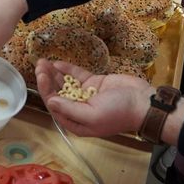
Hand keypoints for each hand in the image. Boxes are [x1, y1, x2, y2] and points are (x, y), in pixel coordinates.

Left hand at [35, 59, 152, 137]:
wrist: (143, 103)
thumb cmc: (119, 113)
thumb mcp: (92, 115)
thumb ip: (69, 109)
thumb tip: (51, 101)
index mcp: (77, 122)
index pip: (55, 106)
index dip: (46, 91)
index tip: (41, 76)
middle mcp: (79, 109)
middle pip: (58, 93)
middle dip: (47, 80)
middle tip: (39, 65)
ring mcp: (86, 95)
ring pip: (65, 83)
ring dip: (54, 73)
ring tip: (44, 61)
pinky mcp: (95, 84)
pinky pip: (78, 76)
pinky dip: (68, 70)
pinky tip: (58, 63)